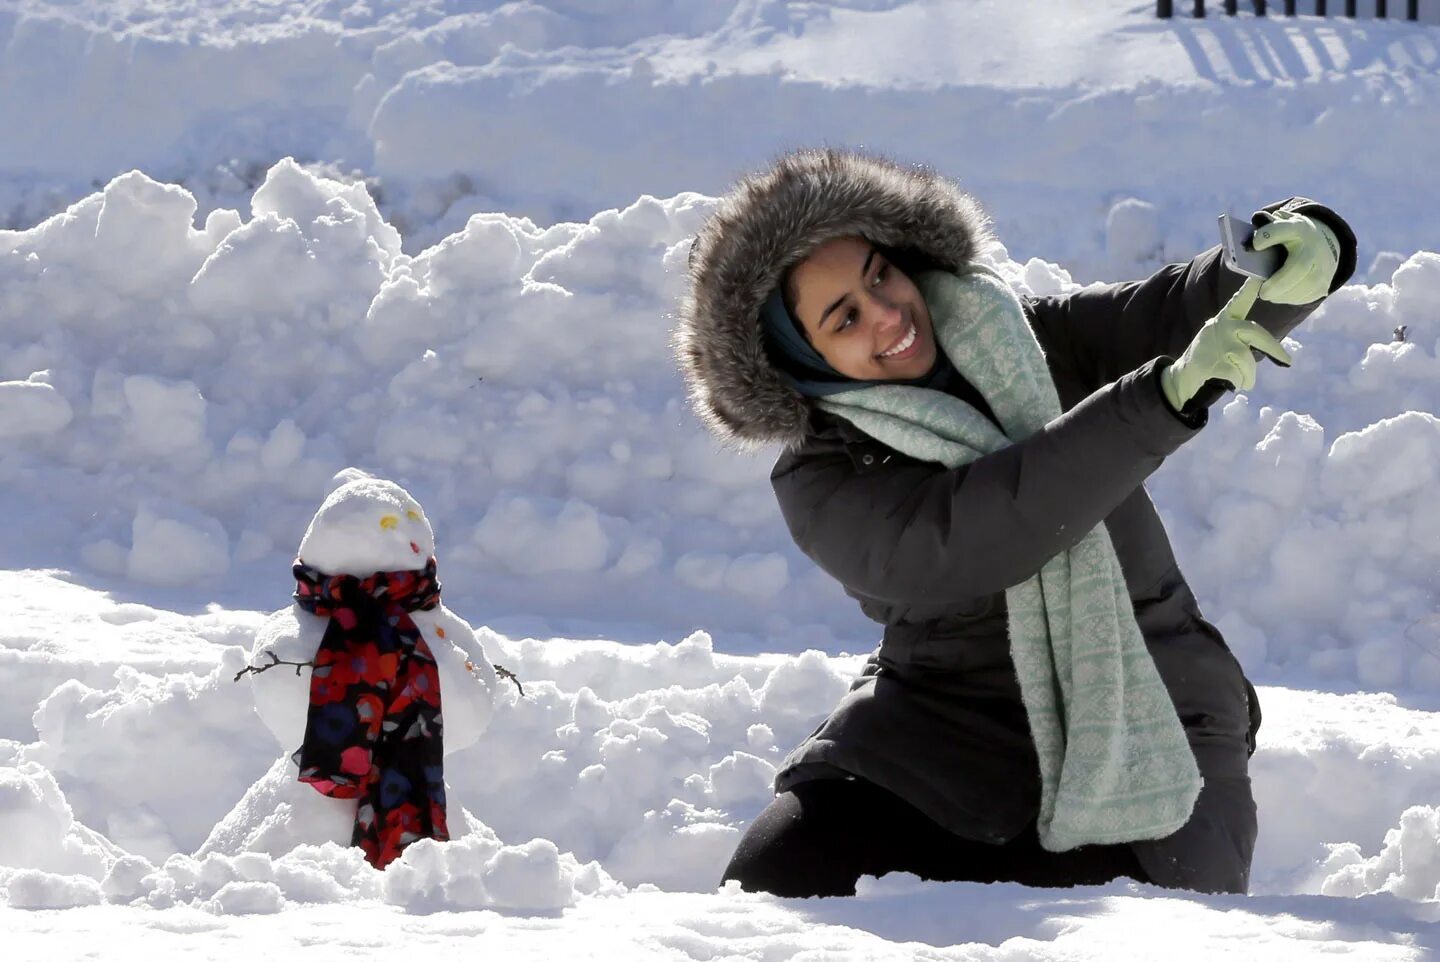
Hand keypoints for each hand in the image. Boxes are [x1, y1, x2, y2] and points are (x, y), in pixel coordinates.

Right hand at [1160, 277, 1293, 410]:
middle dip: (1274, 349)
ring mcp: (1217, 345)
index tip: (1258, 276)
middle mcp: (1221, 328)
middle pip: (1256, 333)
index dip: (1249, 289)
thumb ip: (1238, 336)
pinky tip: (1232, 384)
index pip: (1238, 301)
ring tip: (1246, 383)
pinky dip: (1238, 382)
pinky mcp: (1213, 363)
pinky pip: (1237, 375)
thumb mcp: (1221, 340)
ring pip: (1247, 359)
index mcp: (1224, 320)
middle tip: (1287, 360)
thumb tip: (1269, 348)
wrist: (1182, 377)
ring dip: (1249, 376)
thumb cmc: (1207, 359)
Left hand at [1252, 210, 1339, 304]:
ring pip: (1303, 287)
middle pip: (1299, 266)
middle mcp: (1312, 247)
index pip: (1283, 229)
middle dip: (1278, 283)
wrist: (1320, 246)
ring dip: (1281, 294)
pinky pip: (1305, 297)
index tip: (1255, 244)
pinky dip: (1289, 298)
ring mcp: (1322, 267)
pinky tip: (1280, 295)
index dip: (1268, 235)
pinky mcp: (1323, 285)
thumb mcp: (1278, 228)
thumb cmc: (1289, 239)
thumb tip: (1248, 240)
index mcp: (1297, 229)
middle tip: (1263, 293)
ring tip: (1268, 293)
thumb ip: (1263, 232)